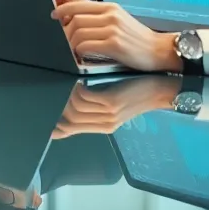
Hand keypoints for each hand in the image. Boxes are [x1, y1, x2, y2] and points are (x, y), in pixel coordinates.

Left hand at [49, 0, 177, 72]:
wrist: (159, 51)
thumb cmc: (137, 39)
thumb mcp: (119, 21)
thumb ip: (99, 18)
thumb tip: (75, 21)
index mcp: (110, 7)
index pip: (78, 4)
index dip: (62, 10)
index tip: (53, 16)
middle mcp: (111, 16)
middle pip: (75, 19)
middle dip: (65, 32)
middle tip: (63, 42)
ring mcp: (112, 29)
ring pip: (78, 32)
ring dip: (71, 44)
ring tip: (72, 51)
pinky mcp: (114, 44)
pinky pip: (85, 46)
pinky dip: (79, 52)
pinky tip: (81, 57)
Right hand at [52, 77, 181, 138]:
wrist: (163, 88)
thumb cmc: (139, 91)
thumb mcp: (114, 103)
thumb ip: (92, 107)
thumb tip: (70, 104)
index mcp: (103, 127)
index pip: (70, 131)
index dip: (54, 126)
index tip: (45, 120)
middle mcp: (104, 124)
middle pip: (69, 121)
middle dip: (57, 107)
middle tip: (53, 91)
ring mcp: (108, 115)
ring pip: (74, 109)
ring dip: (66, 94)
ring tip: (65, 81)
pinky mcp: (111, 102)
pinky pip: (84, 98)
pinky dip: (76, 88)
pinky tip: (76, 79)